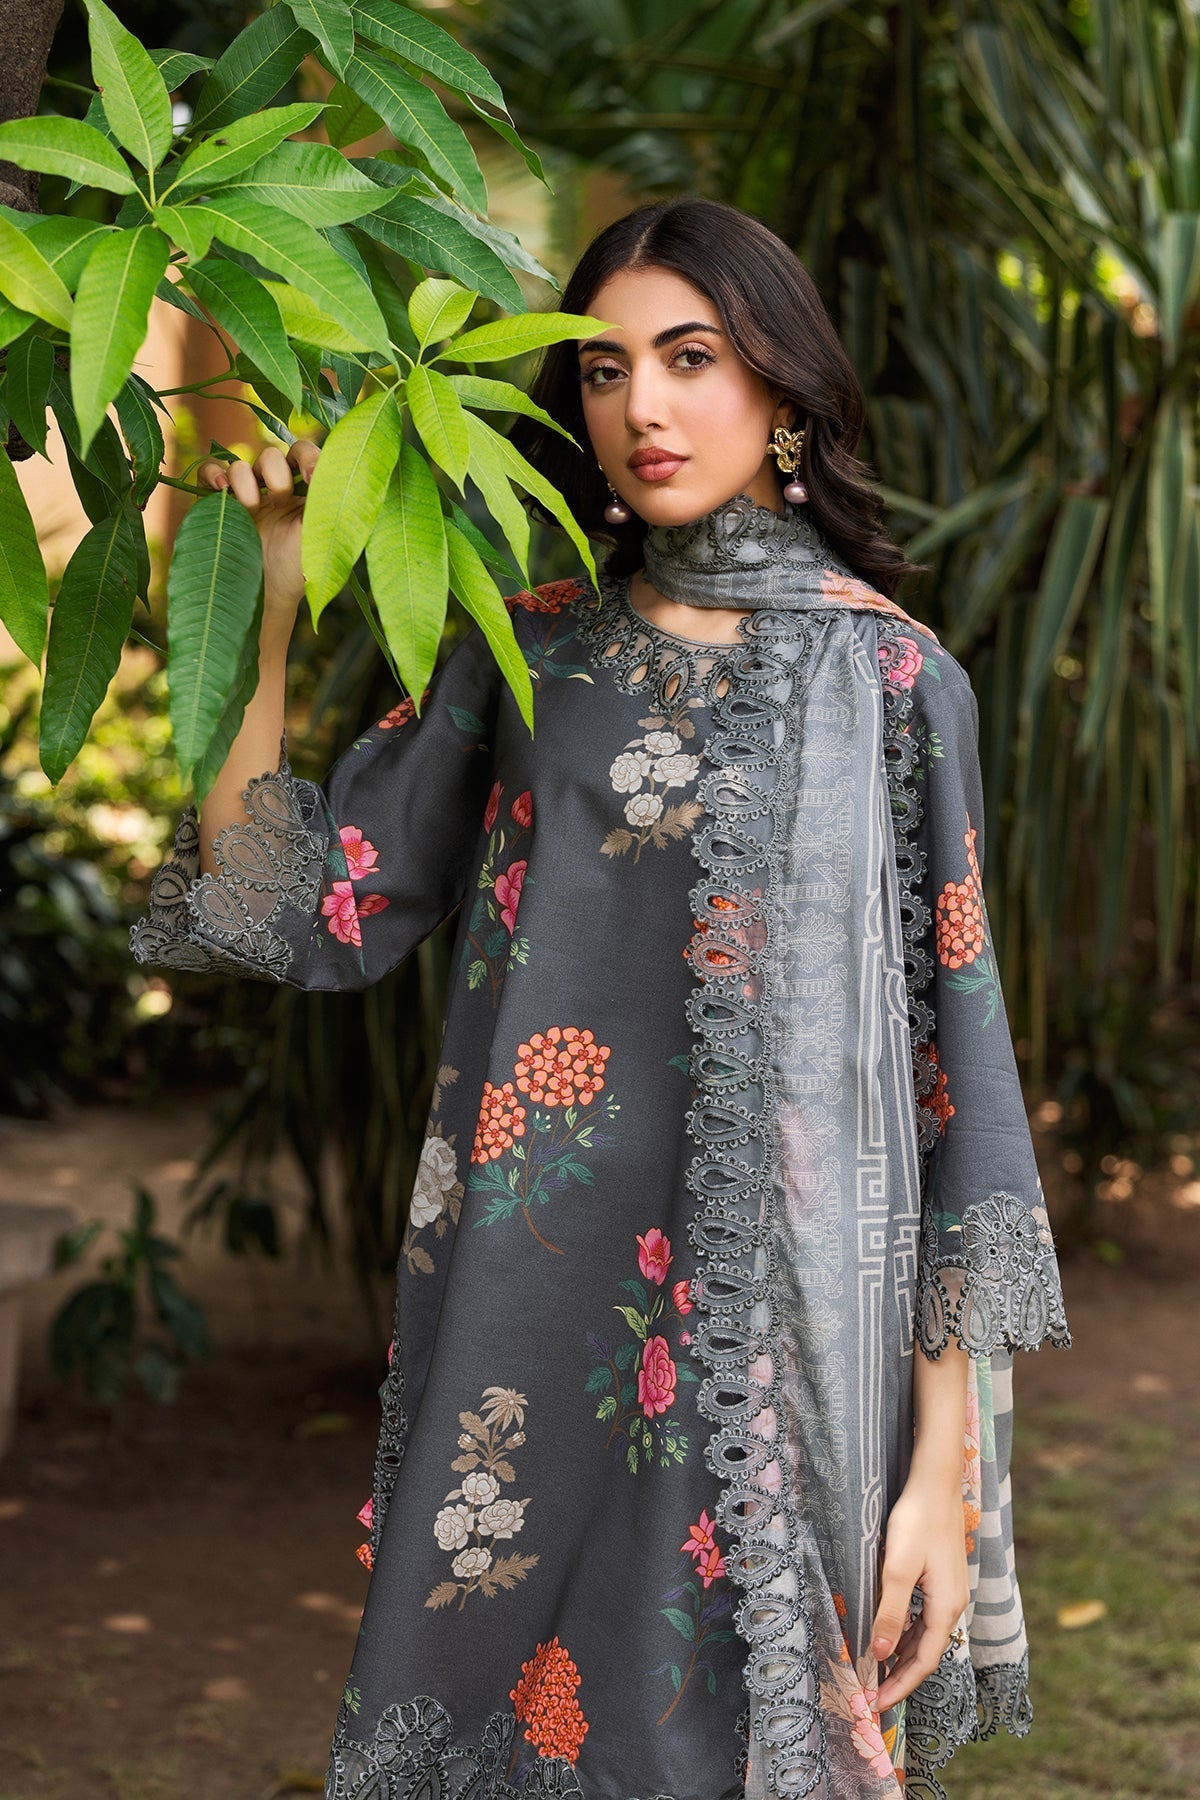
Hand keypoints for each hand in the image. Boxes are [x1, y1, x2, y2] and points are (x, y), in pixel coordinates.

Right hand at [195, 438, 320, 622]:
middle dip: (276, 475)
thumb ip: (329, 497)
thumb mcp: (323, 531)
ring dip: (246, 482)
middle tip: (281, 503)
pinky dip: (213, 474)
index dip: (306, 457)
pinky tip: (223, 490)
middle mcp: (273, 487)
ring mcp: (244, 494)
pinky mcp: (218, 504)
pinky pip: (209, 472)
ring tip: (251, 508)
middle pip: (271, 454)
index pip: (303, 453)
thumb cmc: (300, 567)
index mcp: (303, 489)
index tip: (310, 478)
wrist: (267, 596)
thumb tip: (329, 465)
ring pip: (239, 464)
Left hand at [868, 1478, 968, 1714]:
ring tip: (878, 1671)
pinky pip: (925, 1618)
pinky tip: (891, 1632)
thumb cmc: (917, 1522)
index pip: (923, 1662)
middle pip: (926, 1653)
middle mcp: (953, 1605)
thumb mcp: (897, 1569)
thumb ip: (889, 1612)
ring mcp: (949, 1591)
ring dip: (903, 1655)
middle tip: (872, 1693)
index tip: (875, 1705)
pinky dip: (907, 1633)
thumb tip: (880, 1654)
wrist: (935, 1484)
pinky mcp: (942, 1578)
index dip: (900, 1686)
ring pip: (925, 1636)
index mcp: (946, 1608)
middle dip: (900, 1676)